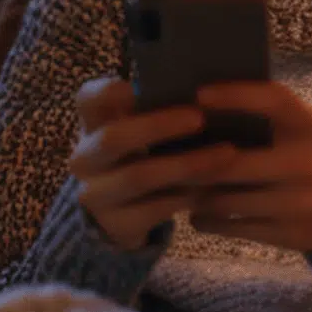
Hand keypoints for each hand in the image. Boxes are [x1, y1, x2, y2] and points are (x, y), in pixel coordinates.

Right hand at [67, 78, 238, 250]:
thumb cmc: (141, 156)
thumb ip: (157, 108)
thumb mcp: (138, 130)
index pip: (87, 100)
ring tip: (225, 154)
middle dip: (159, 126)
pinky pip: (154, 209)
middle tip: (200, 118)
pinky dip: (185, 196)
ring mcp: (95, 194)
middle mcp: (85, 159)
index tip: (134, 87)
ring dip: (187, 164)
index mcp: (92, 125)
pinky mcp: (115, 224)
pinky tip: (212, 188)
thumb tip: (208, 89)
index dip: (106, 92)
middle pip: (114, 138)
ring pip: (140, 176)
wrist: (118, 215)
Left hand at [184, 81, 311, 252]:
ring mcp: (298, 203)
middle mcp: (306, 163)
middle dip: (194, 163)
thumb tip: (201, 102)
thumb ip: (265, 114)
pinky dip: (208, 221)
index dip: (235, 95)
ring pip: (226, 201)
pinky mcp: (289, 234)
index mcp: (310, 127)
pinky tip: (198, 214)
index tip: (199, 94)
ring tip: (179, 187)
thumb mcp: (305, 126)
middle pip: (232, 164)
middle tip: (169, 158)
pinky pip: (234, 228)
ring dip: (196, 195)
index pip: (273, 100)